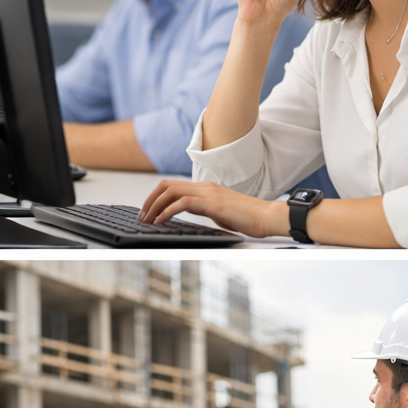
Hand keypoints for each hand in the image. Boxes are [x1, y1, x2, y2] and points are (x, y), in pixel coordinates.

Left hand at [139, 180, 286, 236]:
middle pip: (166, 186)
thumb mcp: (219, 213)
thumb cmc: (247, 218)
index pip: (172, 186)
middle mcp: (204, 187)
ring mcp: (208, 193)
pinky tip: (160, 221)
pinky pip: (182, 203)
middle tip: (141, 216)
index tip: (147, 211)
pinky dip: (166, 211)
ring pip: (170, 192)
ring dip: (154, 206)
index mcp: (205, 188)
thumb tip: (186, 214)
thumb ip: (203, 210)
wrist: (267, 217)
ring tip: (146, 220)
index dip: (155, 197)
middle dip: (149, 200)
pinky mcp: (212, 203)